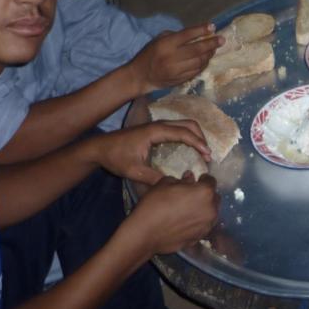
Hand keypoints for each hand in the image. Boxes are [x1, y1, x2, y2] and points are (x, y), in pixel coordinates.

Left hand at [95, 120, 210, 183]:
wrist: (100, 148)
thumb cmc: (116, 157)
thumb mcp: (133, 171)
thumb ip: (153, 178)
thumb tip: (173, 185)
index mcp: (155, 131)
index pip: (183, 133)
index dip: (198, 143)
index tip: (208, 155)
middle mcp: (159, 125)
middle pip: (188, 124)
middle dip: (201, 138)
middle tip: (208, 156)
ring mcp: (158, 125)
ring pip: (184, 124)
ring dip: (196, 136)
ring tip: (203, 153)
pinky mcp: (156, 129)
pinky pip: (178, 128)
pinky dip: (189, 136)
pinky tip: (191, 148)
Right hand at [128, 174, 219, 252]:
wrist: (145, 234)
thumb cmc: (154, 204)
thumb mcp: (166, 183)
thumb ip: (182, 180)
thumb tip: (189, 178)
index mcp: (205, 192)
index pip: (211, 181)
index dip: (203, 179)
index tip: (196, 180)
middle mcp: (211, 209)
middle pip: (214, 198)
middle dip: (205, 195)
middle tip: (192, 195)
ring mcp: (206, 226)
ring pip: (210, 213)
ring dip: (203, 209)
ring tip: (189, 209)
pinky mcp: (199, 238)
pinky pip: (203, 226)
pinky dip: (198, 222)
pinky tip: (185, 222)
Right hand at [130, 23, 221, 93]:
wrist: (141, 76)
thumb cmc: (150, 53)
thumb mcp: (159, 39)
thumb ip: (177, 36)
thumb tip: (198, 33)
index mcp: (166, 44)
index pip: (187, 35)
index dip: (201, 30)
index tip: (213, 26)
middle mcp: (172, 58)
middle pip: (197, 49)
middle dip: (212, 43)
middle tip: (222, 39)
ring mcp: (176, 71)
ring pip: (199, 61)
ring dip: (209, 54)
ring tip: (214, 48)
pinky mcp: (179, 80)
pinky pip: (197, 71)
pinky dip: (203, 64)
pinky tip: (206, 59)